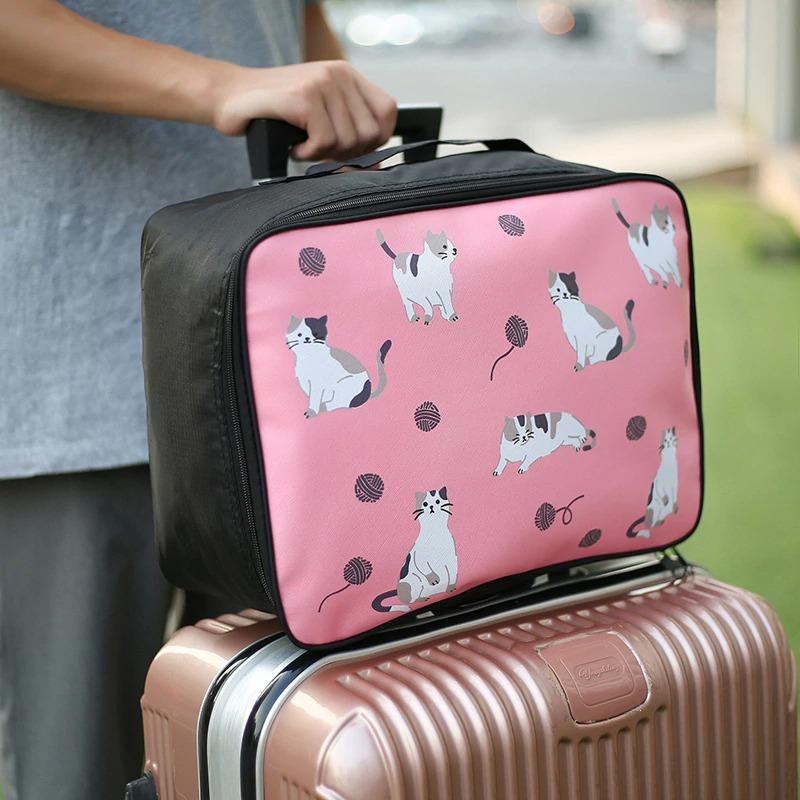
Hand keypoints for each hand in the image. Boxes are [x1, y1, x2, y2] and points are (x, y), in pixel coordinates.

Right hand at [210, 60, 396, 160]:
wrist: (230, 98)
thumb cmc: (276, 113)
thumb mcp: (321, 114)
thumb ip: (349, 129)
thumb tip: (374, 166)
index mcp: (347, 75)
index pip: (387, 113)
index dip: (375, 140)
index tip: (349, 150)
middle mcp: (338, 74)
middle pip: (370, 134)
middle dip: (346, 153)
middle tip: (319, 149)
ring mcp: (322, 83)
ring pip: (347, 141)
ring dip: (323, 155)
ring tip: (303, 145)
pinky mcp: (304, 98)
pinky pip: (324, 142)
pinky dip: (308, 155)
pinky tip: (294, 147)